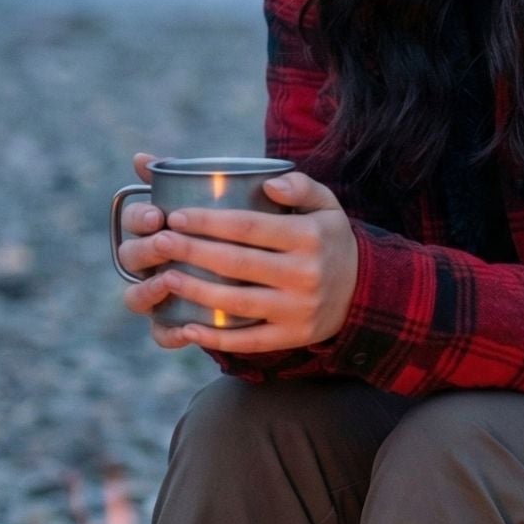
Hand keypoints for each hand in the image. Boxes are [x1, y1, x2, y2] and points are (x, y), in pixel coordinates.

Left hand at [117, 151, 358, 353]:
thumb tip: (268, 183)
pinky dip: (216, 337)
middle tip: (159, 242)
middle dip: (192, 252)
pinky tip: (187, 327)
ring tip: (165, 278)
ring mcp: (299, 310)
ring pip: (237, 303)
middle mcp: (305, 274)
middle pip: (236, 264)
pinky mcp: (293, 337)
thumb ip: (300, 185)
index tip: (176, 215)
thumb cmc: (329, 240)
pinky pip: (250, 341)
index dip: (209, 222)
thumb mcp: (327, 205)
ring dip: (195, 292)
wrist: (363, 291)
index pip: (249, 227)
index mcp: (309, 237)